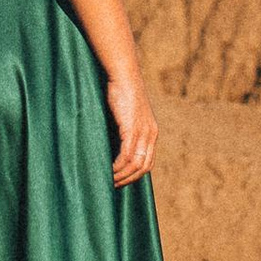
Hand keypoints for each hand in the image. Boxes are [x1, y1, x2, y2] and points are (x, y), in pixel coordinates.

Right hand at [106, 70, 157, 187]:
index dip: (135, 176)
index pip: (148, 163)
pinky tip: (108, 170)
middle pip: (144, 168)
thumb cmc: (121, 91)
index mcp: (151, 132)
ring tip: (108, 181)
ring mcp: (142, 132)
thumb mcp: (128, 114)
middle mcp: (150, 134)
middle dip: (128, 180)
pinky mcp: (132, 128)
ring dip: (121, 176)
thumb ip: (126, 129)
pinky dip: (117, 166)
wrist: (124, 74)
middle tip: (113, 185)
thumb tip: (114, 142)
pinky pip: (126, 155)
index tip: (121, 181)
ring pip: (135, 164)